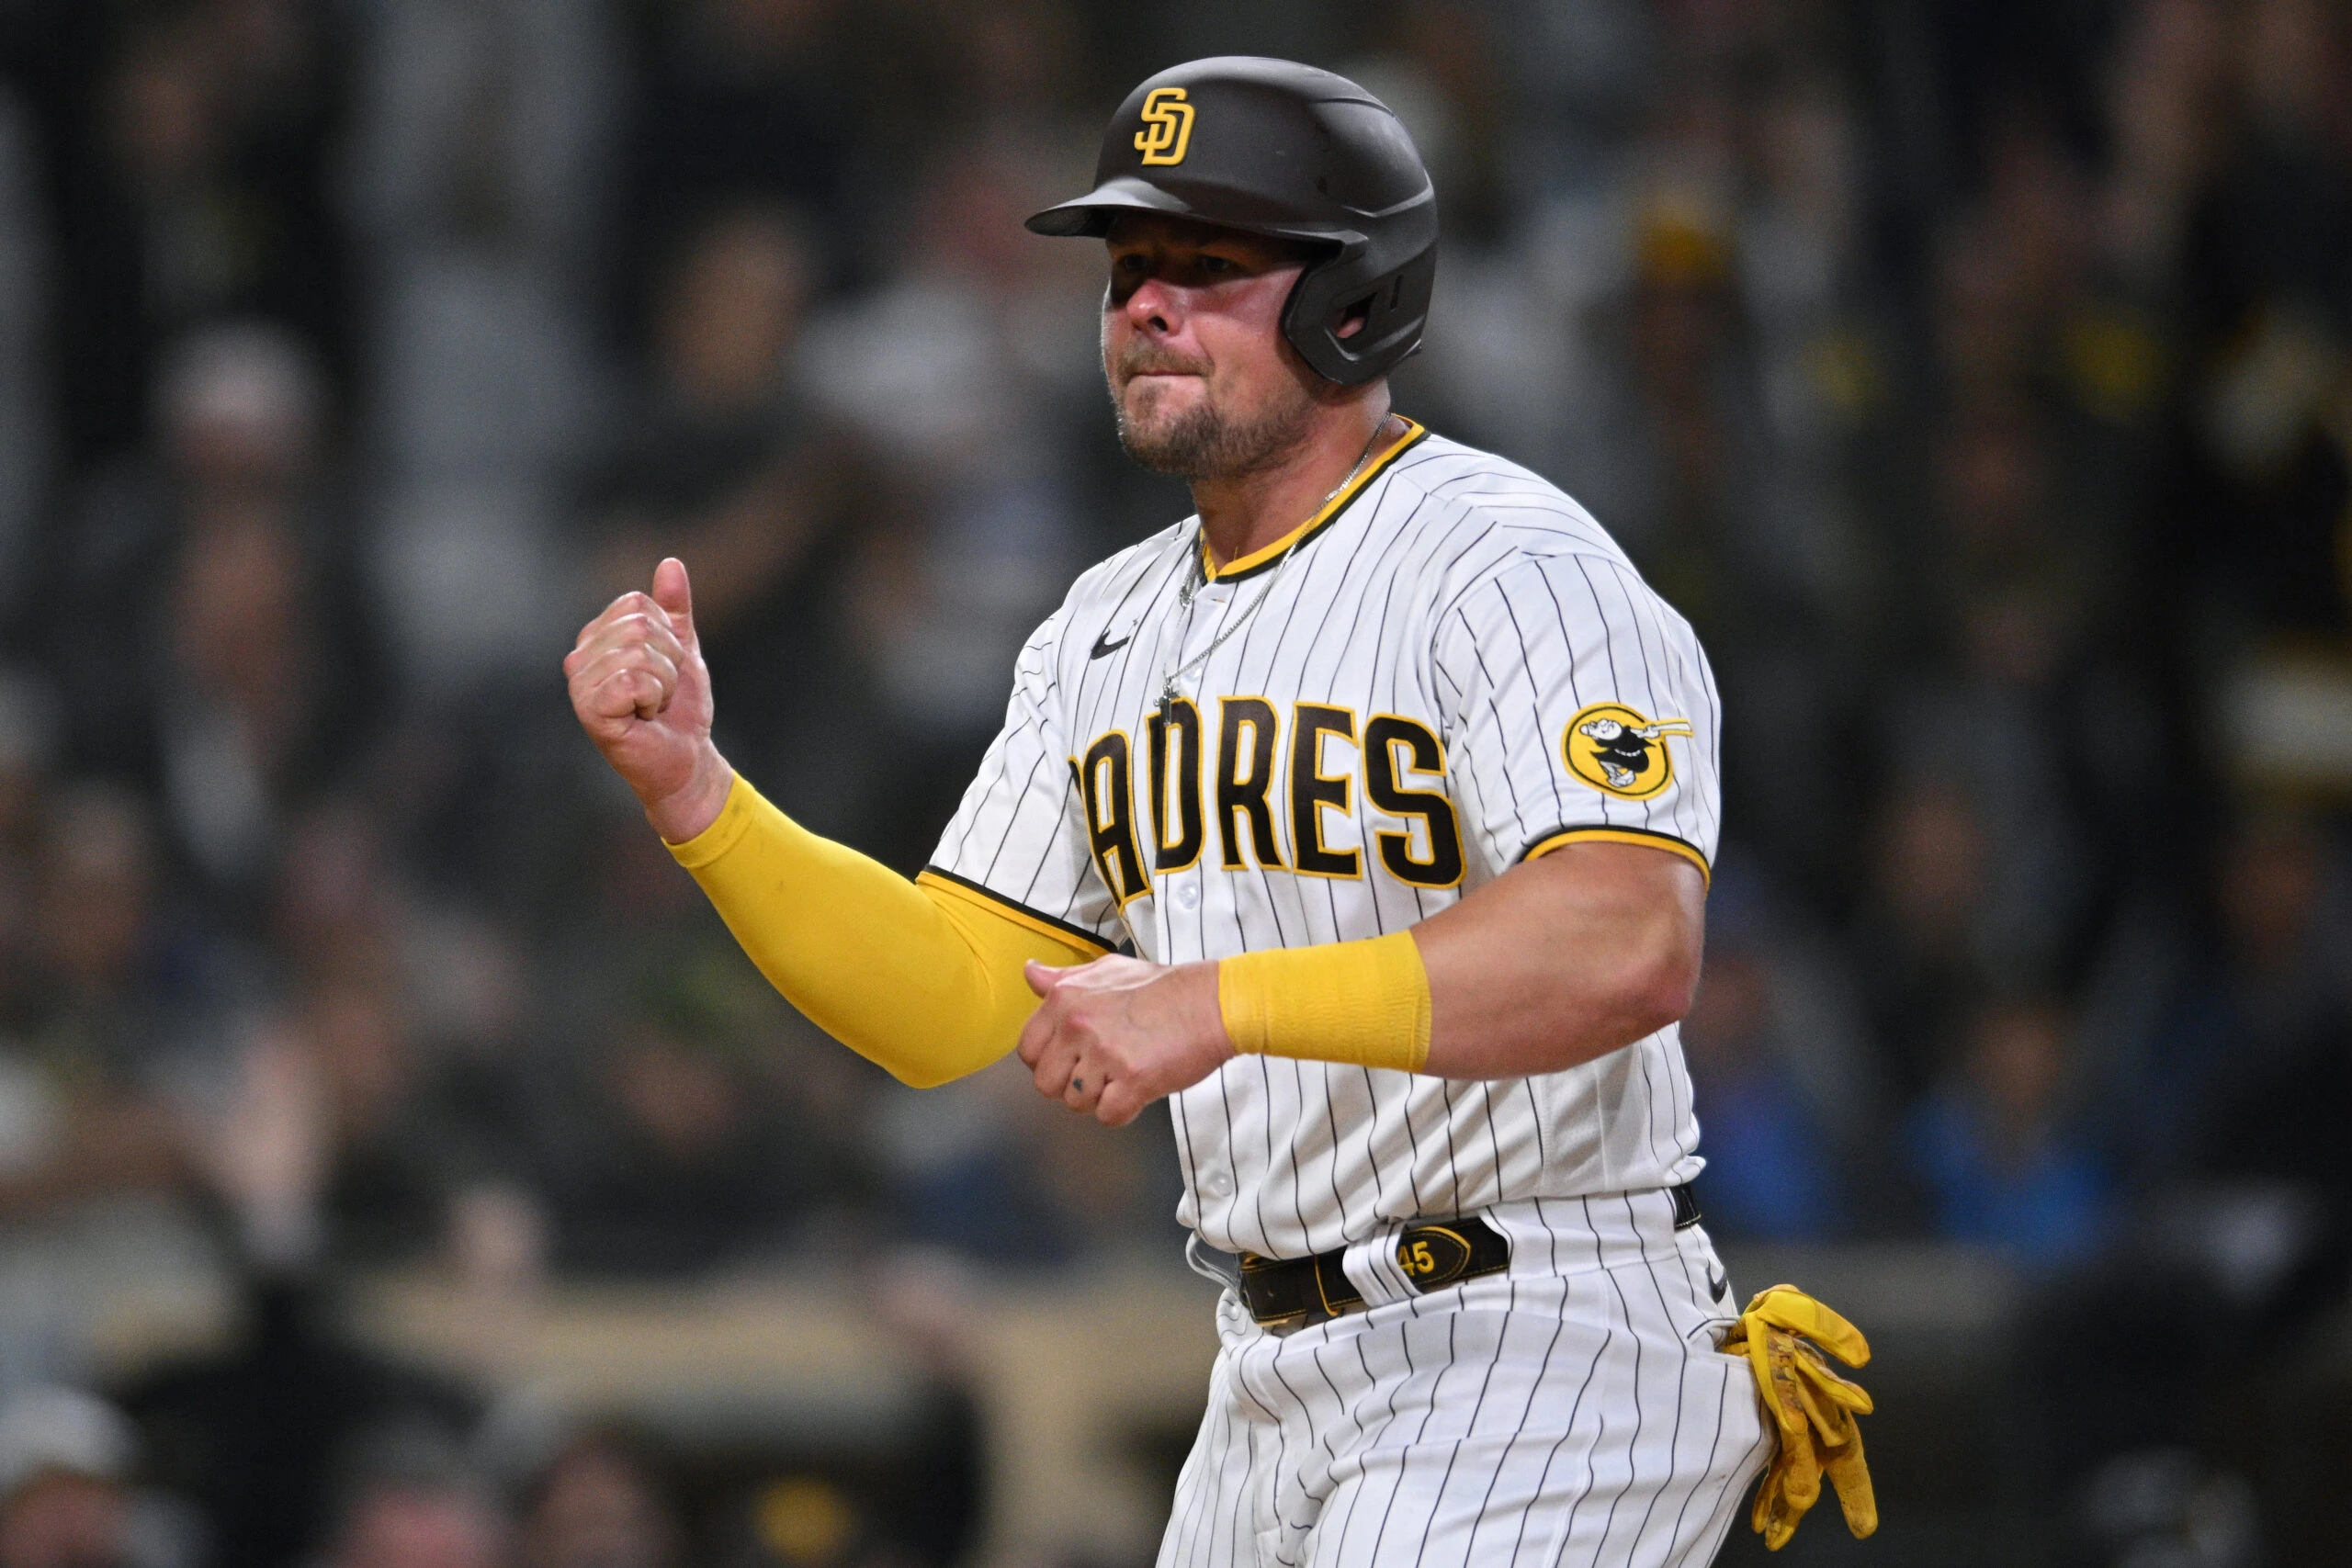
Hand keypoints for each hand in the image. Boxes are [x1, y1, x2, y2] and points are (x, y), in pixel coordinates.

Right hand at [564, 557, 732, 840]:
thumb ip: (675, 609)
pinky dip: (653, 698)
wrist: (687, 759)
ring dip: (664, 683)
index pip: (638, 604)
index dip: (668, 636)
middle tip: (661, 693)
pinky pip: (633, 679)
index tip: (665, 669)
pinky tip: (643, 718)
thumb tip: (670, 563)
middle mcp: (580, 658)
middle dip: (669, 661)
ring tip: (652, 707)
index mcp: (597, 638)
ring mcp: (580, 684)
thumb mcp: (683, 650)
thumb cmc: (680, 710)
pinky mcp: (589, 709)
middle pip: (640, 626)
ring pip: (639, 653)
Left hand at [1017, 955, 1234, 1125]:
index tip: (1069, 1060)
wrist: (1210, 1003)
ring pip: (1077, 1103)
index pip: (1027, 1050)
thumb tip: (1031, 974)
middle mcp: (1078, 1026)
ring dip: (1099, 1097)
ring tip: (1123, 1076)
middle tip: (1099, 1072)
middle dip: (1070, 1084)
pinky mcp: (1132, 1081)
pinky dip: (1123, 1111)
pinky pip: (1108, 1116)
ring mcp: (1104, 1055)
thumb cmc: (1162, 987)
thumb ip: (1063, 978)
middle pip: (1046, 1084)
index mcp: (1065, 1000)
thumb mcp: (1106, 970)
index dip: (1046, 1061)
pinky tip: (1138, 1090)